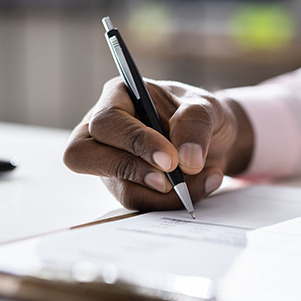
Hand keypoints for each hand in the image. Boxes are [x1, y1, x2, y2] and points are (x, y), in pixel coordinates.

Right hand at [64, 77, 252, 210]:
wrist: (216, 139)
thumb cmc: (200, 115)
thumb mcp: (206, 107)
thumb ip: (195, 124)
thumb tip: (187, 160)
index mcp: (118, 97)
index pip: (107, 122)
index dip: (135, 143)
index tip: (170, 159)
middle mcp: (106, 130)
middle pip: (84, 156)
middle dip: (131, 171)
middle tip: (171, 180)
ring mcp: (112, 161)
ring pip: (121, 188)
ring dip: (165, 194)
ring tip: (204, 180)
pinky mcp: (127, 186)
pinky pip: (141, 203)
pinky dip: (172, 202)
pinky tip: (199, 187)